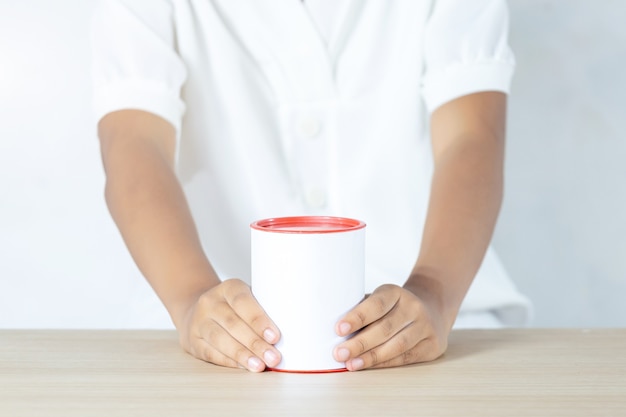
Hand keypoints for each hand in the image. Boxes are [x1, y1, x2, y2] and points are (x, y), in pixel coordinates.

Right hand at [177, 278, 281, 371]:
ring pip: (220, 339)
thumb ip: (264, 308)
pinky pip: (212, 353)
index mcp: (229, 287)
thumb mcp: (247, 298)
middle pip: (233, 323)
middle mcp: (210, 302)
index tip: (275, 336)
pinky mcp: (193, 341)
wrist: (197, 310)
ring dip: (242, 355)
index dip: (259, 319)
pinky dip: (230, 362)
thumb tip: (291, 330)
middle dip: (255, 343)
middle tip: (273, 357)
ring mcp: (199, 321)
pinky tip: (244, 367)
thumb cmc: (233, 307)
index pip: (243, 301)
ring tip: (259, 366)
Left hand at [333, 284, 448, 370]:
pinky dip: (384, 364)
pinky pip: (405, 358)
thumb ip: (360, 309)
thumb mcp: (380, 299)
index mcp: (396, 292)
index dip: (357, 317)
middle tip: (339, 353)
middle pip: (385, 328)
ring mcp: (426, 327)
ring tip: (351, 364)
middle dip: (360, 343)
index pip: (377, 304)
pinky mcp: (432, 345)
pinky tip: (368, 366)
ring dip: (371, 357)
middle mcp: (413, 308)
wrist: (432, 308)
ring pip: (397, 345)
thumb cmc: (393, 307)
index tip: (338, 329)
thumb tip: (328, 326)